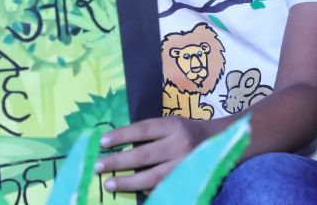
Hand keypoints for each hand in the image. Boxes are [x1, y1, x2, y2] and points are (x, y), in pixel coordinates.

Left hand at [95, 116, 210, 192]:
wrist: (218, 143)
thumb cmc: (185, 132)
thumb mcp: (171, 125)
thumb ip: (150, 134)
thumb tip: (114, 143)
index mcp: (174, 126)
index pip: (143, 130)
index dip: (122, 135)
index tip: (102, 142)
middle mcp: (180, 145)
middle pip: (144, 155)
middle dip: (119, 161)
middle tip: (97, 166)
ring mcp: (184, 166)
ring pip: (152, 177)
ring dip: (128, 182)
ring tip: (109, 184)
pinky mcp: (187, 181)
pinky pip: (162, 189)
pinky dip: (145, 191)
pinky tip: (130, 192)